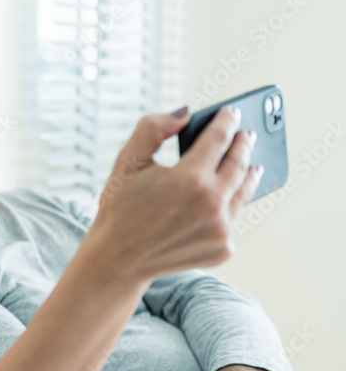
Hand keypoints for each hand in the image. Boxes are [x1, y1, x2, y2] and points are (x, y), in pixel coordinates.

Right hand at [90, 106, 262, 283]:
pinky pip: (233, 219)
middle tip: (246, 134)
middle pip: (239, 164)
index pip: (219, 139)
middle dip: (243, 145)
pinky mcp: (222, 247)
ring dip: (249, 174)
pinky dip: (231, 205)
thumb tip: (184, 113)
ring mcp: (220, 228)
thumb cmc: (120, 207)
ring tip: (252, 164)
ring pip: (244, 193)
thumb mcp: (127, 162)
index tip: (231, 112)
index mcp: (189, 178)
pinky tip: (227, 198)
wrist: (118, 258)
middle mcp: (211, 203)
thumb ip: (152, 129)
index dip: (226, 122)